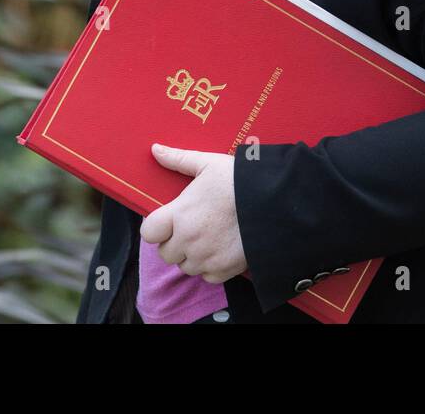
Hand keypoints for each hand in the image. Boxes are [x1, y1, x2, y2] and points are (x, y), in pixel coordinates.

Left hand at [140, 143, 247, 283]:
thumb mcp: (208, 164)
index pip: (148, 233)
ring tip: (209, 238)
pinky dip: (211, 267)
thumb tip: (155, 149)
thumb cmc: (240, 180)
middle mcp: (188, 240)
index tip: (167, 221)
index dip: (156, 228)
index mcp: (179, 214)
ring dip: (192, 256)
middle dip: (174, 243)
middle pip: (165, 253)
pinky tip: (222, 249)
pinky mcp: (223, 271)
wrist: (275, 202)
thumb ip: (179, 159)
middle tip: (191, 229)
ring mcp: (205, 258)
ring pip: (185, 267)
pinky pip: (207, 276)